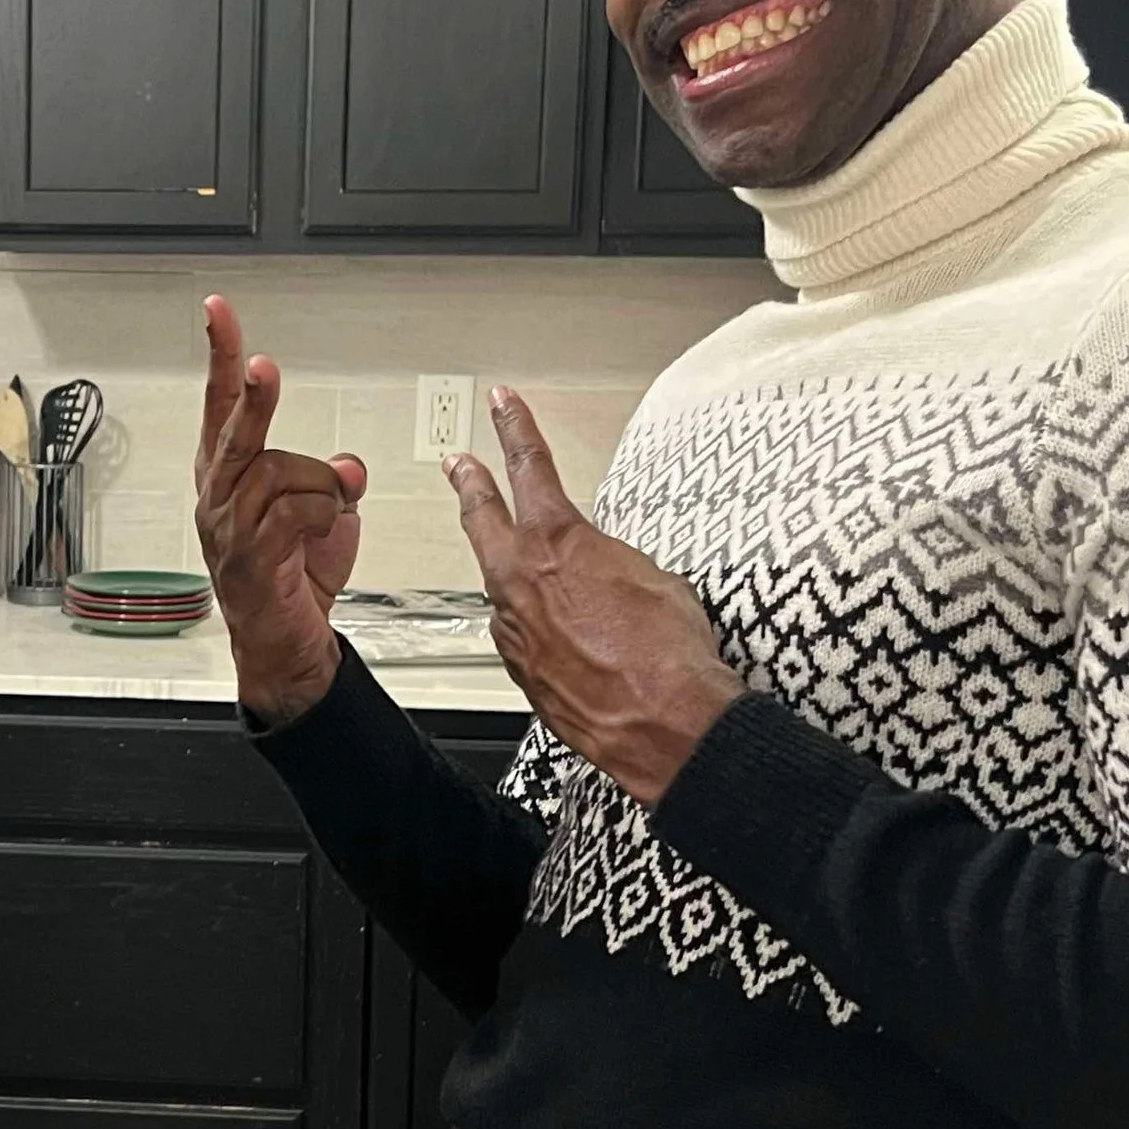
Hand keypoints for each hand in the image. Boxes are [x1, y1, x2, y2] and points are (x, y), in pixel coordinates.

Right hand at [194, 295, 365, 726]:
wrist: (284, 643)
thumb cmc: (294, 574)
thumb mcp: (325, 509)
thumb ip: (332, 475)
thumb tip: (346, 465)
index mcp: (229, 473)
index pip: (221, 402)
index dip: (221, 356)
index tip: (218, 313)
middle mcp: (220, 494)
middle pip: (237, 430)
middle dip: (255, 397)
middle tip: (263, 365)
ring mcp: (231, 526)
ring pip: (286, 472)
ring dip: (323, 488)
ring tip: (325, 515)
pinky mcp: (251, 556)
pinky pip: (300, 510)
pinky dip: (326, 517)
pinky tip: (319, 538)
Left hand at [445, 389, 742, 804]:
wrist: (665, 725)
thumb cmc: (669, 653)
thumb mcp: (653, 576)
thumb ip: (612, 559)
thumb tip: (603, 566)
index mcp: (556, 540)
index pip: (528, 465)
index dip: (514, 427)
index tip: (502, 404)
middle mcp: (520, 580)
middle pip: (482, 514)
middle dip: (470, 481)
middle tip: (459, 463)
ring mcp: (513, 628)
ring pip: (498, 581)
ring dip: (503, 562)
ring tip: (509, 551)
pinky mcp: (520, 670)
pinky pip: (516, 631)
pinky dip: (528, 620)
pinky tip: (549, 625)